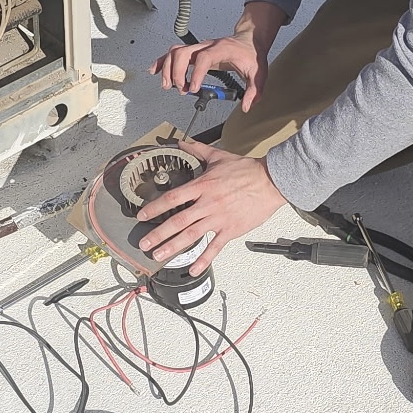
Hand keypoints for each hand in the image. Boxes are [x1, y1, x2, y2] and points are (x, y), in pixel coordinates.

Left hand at [135, 140, 284, 277]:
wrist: (270, 181)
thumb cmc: (246, 170)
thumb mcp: (218, 156)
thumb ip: (197, 150)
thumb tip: (181, 142)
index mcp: (202, 185)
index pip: (172, 198)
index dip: (155, 207)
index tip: (142, 215)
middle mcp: (207, 204)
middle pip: (177, 221)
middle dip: (158, 234)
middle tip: (144, 244)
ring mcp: (219, 218)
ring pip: (192, 235)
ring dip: (173, 247)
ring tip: (159, 256)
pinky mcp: (231, 230)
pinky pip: (215, 247)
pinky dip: (204, 260)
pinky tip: (193, 269)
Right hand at [149, 2, 282, 112]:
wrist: (249, 40)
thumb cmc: (251, 55)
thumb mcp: (258, 74)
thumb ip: (253, 92)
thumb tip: (245, 107)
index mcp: (221, 50)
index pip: (203, 58)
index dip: (196, 73)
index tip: (193, 88)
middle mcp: (206, 46)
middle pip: (183, 53)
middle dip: (177, 72)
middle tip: (180, 89)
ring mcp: (198, 47)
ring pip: (175, 51)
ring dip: (167, 68)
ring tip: (167, 85)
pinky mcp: (194, 51)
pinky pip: (174, 53)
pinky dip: (162, 61)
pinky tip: (155, 70)